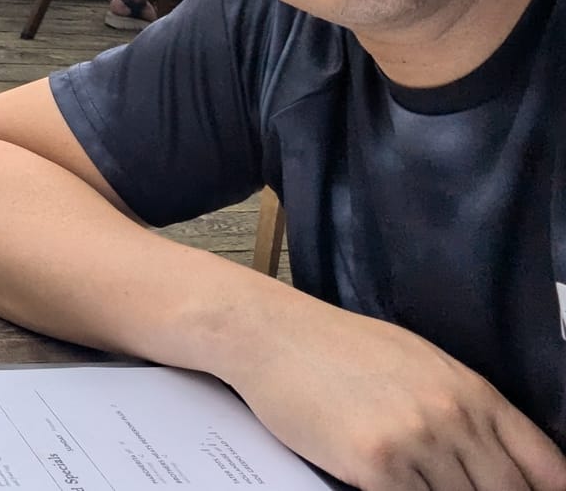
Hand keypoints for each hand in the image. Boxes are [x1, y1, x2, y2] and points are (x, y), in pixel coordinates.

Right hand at [227, 300, 565, 490]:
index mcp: (474, 392)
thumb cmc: (337, 348)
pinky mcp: (376, 463)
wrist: (271, 333)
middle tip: (458, 489)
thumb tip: (498, 459)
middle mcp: (454, 416)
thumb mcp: (420, 365)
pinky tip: (389, 488)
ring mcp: (417, 440)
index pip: (545, 467)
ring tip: (418, 485)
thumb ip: (466, 410)